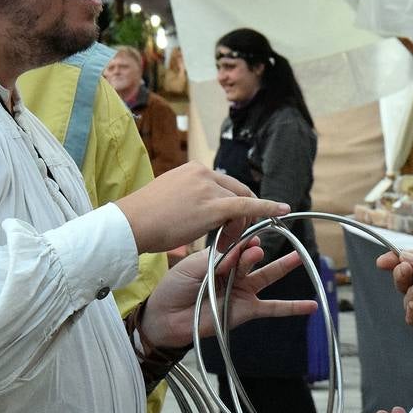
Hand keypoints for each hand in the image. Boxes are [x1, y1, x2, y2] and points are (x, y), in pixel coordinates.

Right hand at [114, 162, 288, 253]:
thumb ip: (188, 196)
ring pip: (240, 203)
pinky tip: (282, 211)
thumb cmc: (143, 218)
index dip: (231, 204)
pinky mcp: (213, 205)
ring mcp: (209, 187)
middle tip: (228, 236)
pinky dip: (267, 208)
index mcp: (193, 169)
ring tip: (222, 243)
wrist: (130, 224)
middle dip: (240, 213)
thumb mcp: (168, 197)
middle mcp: (203, 173)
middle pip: (236, 191)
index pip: (223, 184)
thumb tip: (196, 207)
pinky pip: (247, 206)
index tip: (230, 220)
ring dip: (239, 223)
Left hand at [139, 238, 316, 347]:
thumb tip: (245, 248)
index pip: (238, 243)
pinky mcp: (246, 310)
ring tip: (299, 256)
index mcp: (220, 258)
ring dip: (283, 266)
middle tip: (258, 247)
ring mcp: (242, 291)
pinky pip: (273, 308)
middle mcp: (234, 272)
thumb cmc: (174, 288)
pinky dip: (293, 308)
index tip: (246, 233)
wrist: (165, 319)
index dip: (243, 238)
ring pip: (267, 276)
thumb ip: (220, 259)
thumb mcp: (193, 266)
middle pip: (252, 256)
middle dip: (256, 250)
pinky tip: (311, 305)